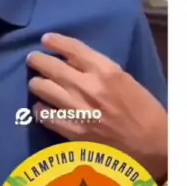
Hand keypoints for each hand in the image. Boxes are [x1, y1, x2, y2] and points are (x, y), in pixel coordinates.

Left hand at [27, 33, 166, 181]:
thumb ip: (99, 70)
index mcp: (106, 71)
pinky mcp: (72, 131)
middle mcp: (88, 87)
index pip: (72, 49)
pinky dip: (41, 109)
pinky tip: (43, 108)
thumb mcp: (125, 80)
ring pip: (42, 88)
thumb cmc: (144, 110)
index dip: (55, 42)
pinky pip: (44, 115)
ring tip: (37, 83)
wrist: (153, 145)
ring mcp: (77, 110)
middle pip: (50, 67)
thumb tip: (74, 63)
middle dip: (38, 60)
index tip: (46, 39)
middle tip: (33, 59)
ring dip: (37, 83)